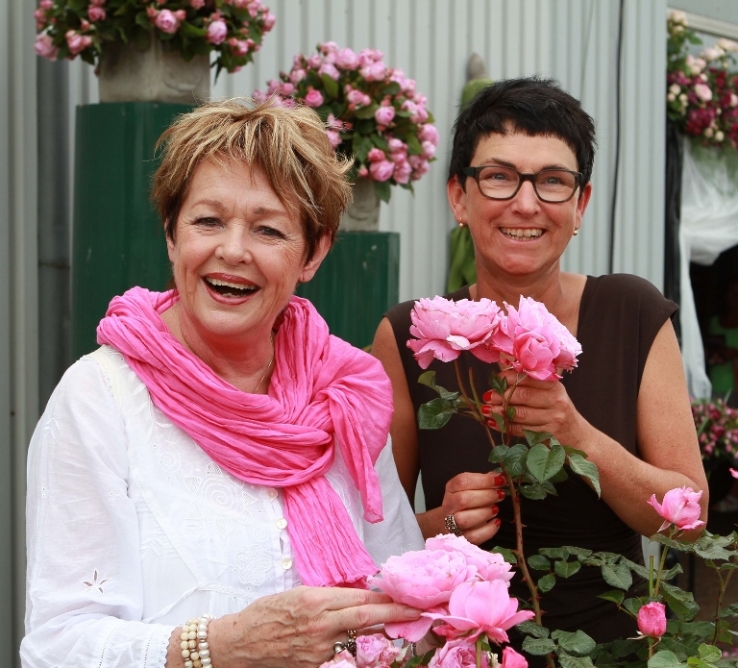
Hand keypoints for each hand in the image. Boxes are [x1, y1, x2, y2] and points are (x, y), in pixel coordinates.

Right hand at [206, 586, 421, 667]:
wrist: (239, 644)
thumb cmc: (267, 613)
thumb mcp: (298, 594)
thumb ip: (329, 597)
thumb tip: (359, 596)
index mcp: (315, 600)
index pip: (360, 598)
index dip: (386, 598)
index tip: (407, 596)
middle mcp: (320, 625)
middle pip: (366, 619)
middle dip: (396, 615)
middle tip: (420, 611)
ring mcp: (318, 650)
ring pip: (358, 640)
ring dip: (379, 634)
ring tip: (399, 627)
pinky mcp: (315, 667)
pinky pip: (342, 656)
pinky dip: (355, 649)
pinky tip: (366, 646)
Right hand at [440, 471, 505, 544]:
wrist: (448, 523)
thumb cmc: (464, 502)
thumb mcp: (470, 487)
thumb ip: (484, 481)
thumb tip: (501, 475)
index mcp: (451, 489)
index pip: (462, 481)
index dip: (483, 480)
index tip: (500, 479)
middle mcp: (449, 506)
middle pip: (463, 500)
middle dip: (486, 496)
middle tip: (500, 494)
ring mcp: (453, 524)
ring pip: (465, 519)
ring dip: (485, 513)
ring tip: (496, 508)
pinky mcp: (462, 539)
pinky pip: (474, 536)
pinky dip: (488, 529)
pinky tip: (496, 522)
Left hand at [482, 371, 584, 445]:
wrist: (578, 437)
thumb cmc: (557, 411)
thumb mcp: (549, 393)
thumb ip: (528, 382)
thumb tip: (502, 367)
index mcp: (554, 385)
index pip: (528, 377)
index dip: (508, 378)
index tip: (495, 380)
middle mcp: (556, 400)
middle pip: (523, 395)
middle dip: (501, 396)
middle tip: (487, 397)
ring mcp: (553, 418)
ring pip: (520, 414)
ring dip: (499, 412)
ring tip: (486, 410)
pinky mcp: (548, 435)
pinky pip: (522, 430)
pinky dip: (505, 427)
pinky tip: (494, 423)